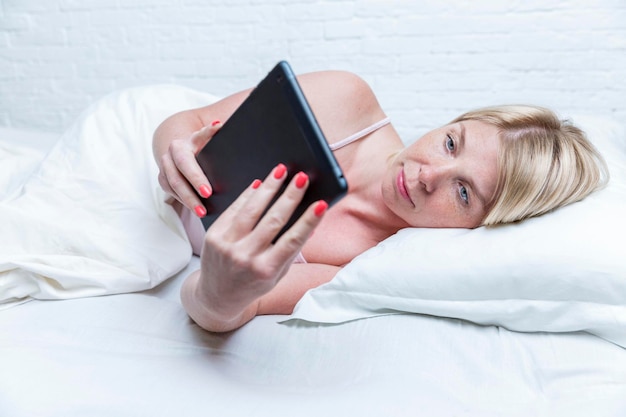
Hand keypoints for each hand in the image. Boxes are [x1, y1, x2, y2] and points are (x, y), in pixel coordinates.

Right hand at [156, 121, 220, 215]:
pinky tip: (195, 209)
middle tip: (206, 206)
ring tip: (202, 212)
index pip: (187, 162)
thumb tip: (218, 124)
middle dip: (192, 193)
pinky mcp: (163, 180)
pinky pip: (172, 193)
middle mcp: (169, 157)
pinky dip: (184, 202)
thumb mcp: (205, 137)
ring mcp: (164, 169)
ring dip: (188, 201)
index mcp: (180, 146)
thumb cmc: (200, 144)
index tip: (209, 192)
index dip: (196, 178)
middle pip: (178, 178)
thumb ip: (211, 132)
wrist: (181, 147)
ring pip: (173, 188)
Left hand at [185, 163, 327, 330]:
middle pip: (272, 220)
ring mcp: (227, 246)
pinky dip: (247, 195)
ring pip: (251, 210)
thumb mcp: (277, 273)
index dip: (308, 221)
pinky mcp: (212, 237)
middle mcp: (246, 258)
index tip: (321, 204)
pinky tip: (259, 183)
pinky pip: (233, 210)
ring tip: (281, 171)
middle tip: (301, 178)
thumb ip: (291, 250)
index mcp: (267, 270)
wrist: (217, 297)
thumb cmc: (254, 283)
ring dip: (268, 188)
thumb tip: (310, 223)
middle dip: (290, 196)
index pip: (292, 241)